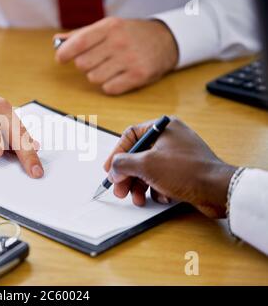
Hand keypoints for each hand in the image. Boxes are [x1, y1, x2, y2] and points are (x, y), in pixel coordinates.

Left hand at [55, 17, 178, 94]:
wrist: (165, 41)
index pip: (79, 43)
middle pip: (83, 64)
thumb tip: (57, 42)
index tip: (61, 58)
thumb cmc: (131, 35)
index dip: (65, 53)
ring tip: (110, 68)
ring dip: (98, 76)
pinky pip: (109, 89)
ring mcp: (130, 59)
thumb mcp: (109, 27)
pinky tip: (118, 76)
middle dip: (85, 65)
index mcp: (110, 27)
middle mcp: (119, 42)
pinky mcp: (138, 76)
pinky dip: (110, 86)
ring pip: (94, 78)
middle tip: (96, 61)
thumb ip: (82, 35)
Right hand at [103, 118, 236, 217]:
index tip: (110, 170)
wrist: (217, 190)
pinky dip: (156, 189)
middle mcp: (171, 138)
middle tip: (120, 190)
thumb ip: (123, 164)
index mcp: (163, 127)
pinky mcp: (183, 171)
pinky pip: (161, 178)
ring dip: (139, 186)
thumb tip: (113, 169)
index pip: (130, 135)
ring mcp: (178, 155)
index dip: (117, 153)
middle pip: (138, 155)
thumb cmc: (187, 171)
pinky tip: (161, 197)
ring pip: (148, 169)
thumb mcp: (146, 165)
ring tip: (137, 199)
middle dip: (127, 175)